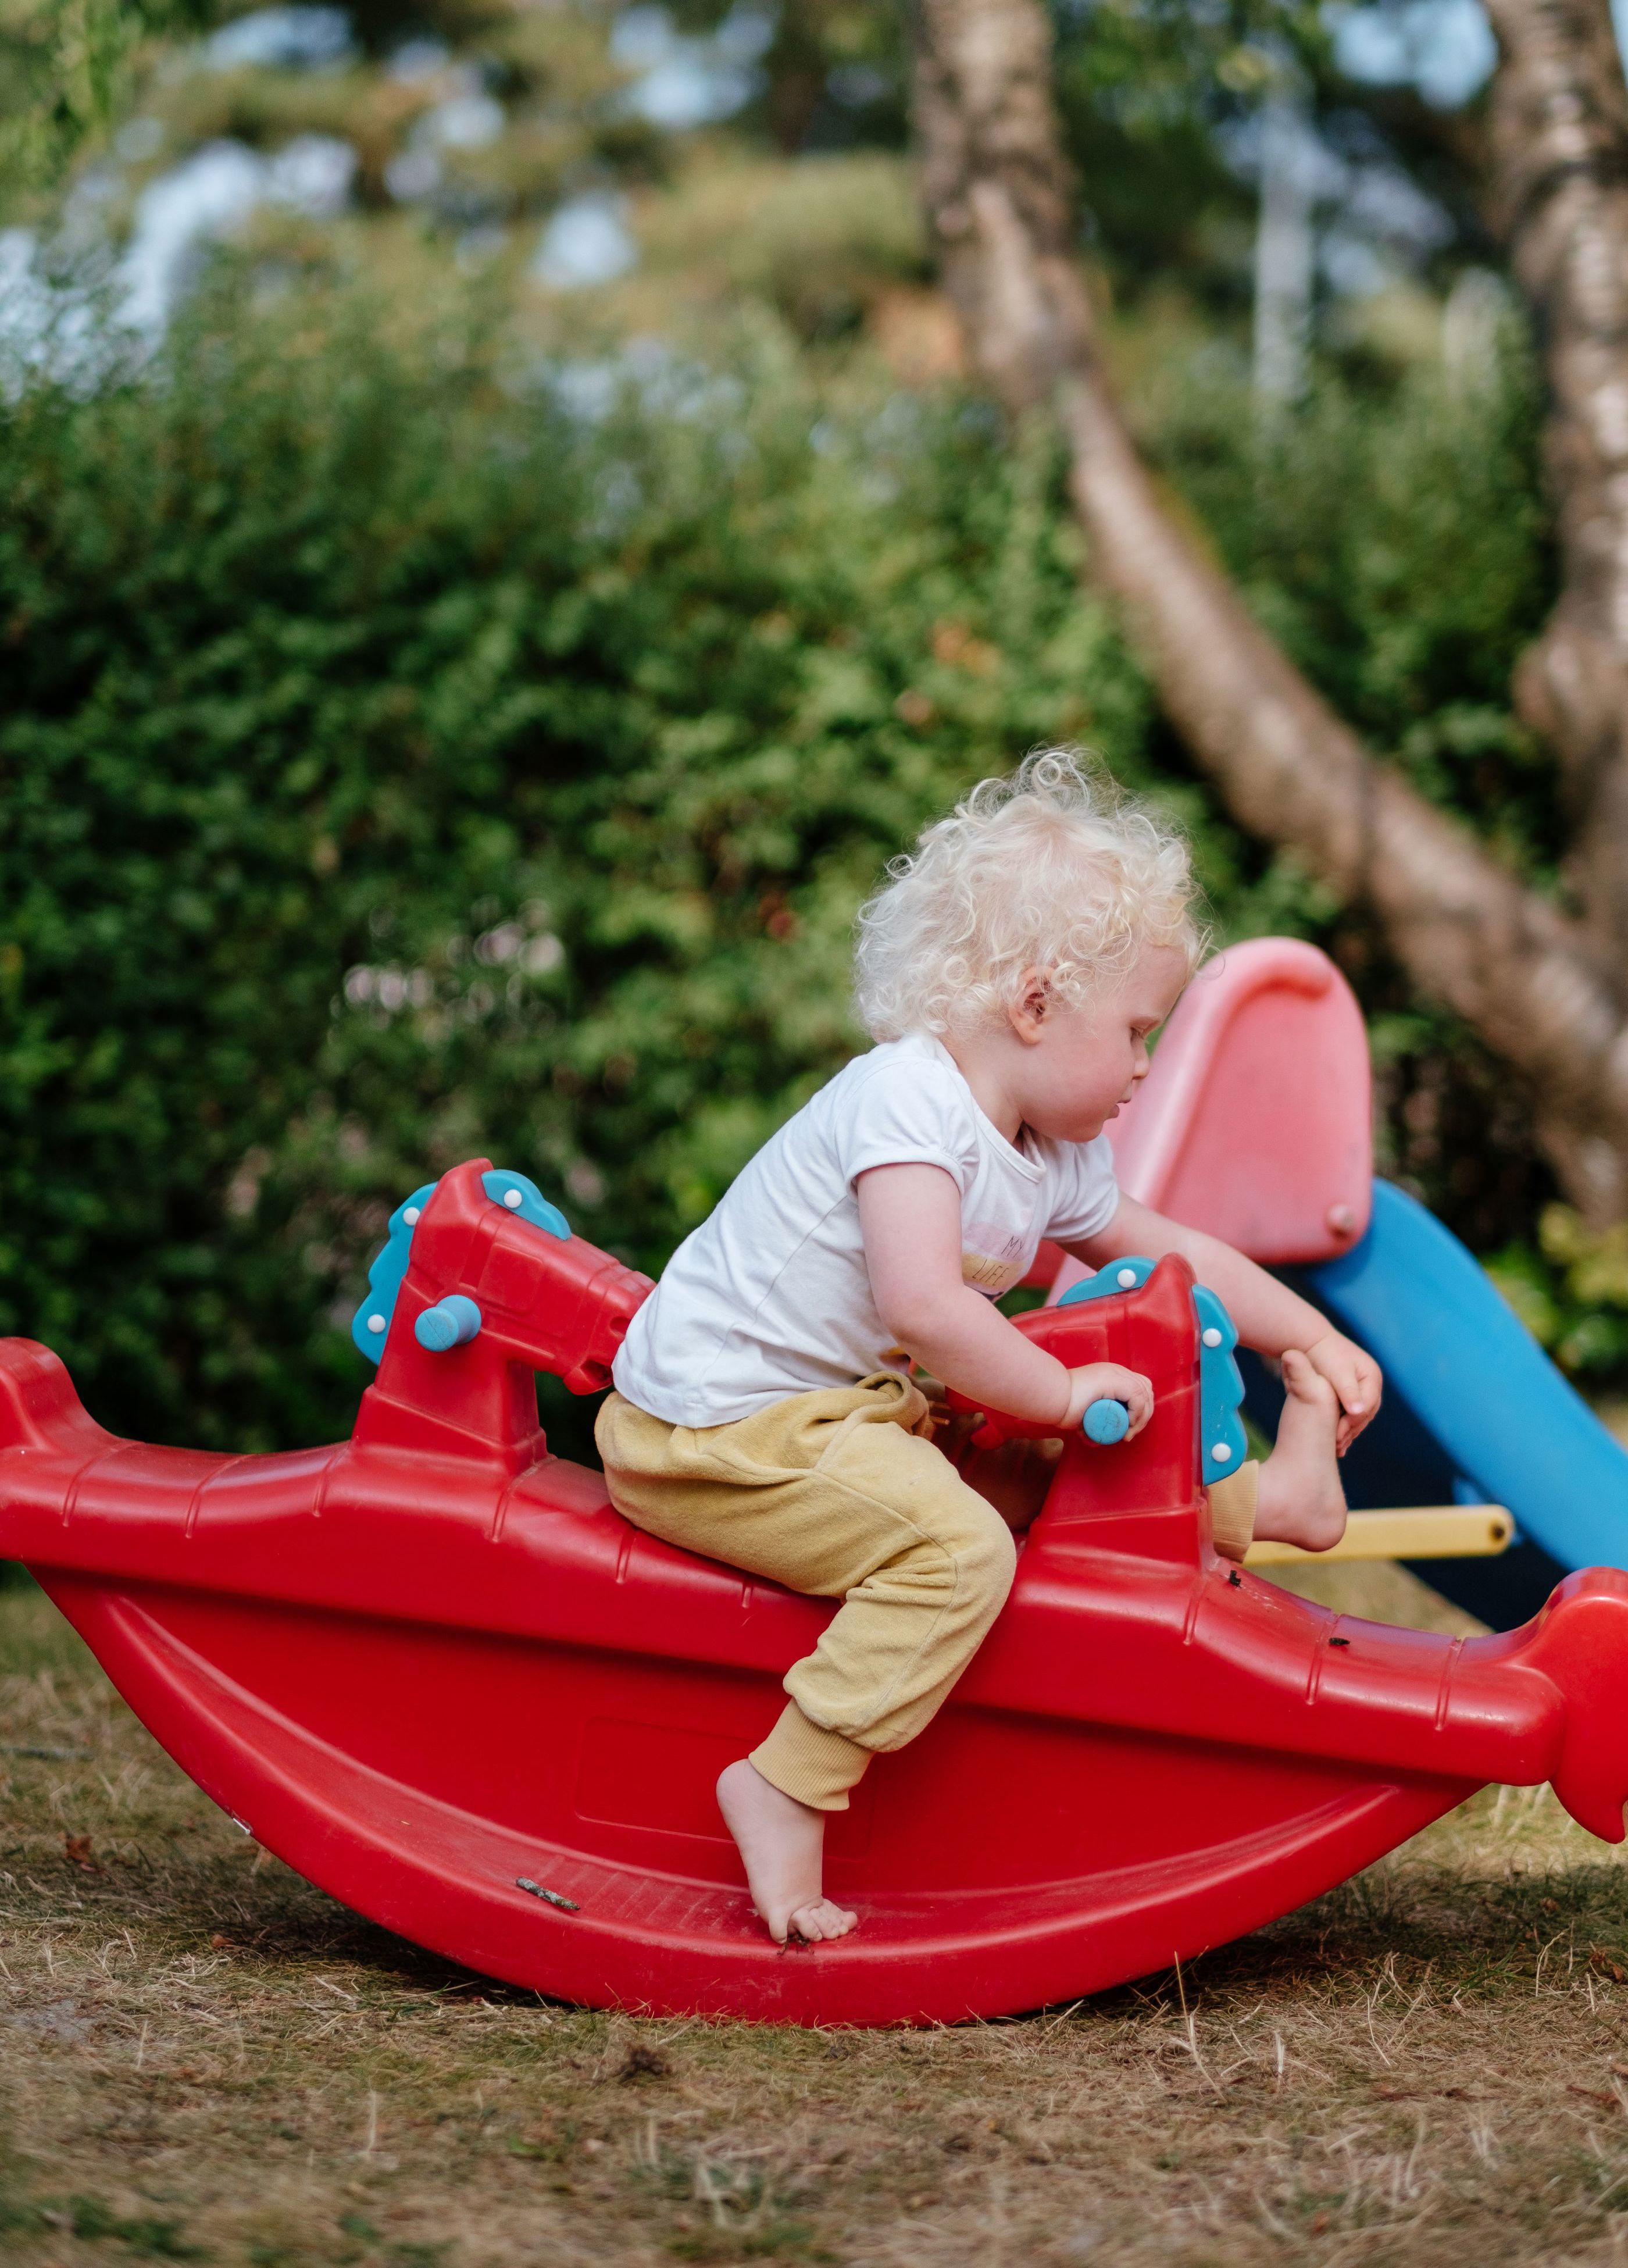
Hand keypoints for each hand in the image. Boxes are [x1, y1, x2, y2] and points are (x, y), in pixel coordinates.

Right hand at [1062, 1362, 1153, 1437]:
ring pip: (1145, 1394)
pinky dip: (1137, 1413)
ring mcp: (1116, 1374)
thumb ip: (1087, 1426)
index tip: (1128, 1429)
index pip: (1139, 1388)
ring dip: (1141, 1417)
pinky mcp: (1114, 1380)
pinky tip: (1127, 1423)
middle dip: (1144, 1416)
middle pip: (1146, 1391)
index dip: (1141, 1409)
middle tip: (1129, 1434)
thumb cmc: (1061, 1406)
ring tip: (1127, 1432)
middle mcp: (1116, 1371)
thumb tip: (1095, 1441)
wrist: (1051, 1397)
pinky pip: (1138, 1397)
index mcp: (1111, 1375)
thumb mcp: (1082, 1416)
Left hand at [1303, 1330, 1381, 1453]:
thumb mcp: (1336, 1373)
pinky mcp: (1350, 1392)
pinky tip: (1333, 1438)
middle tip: (1337, 1447)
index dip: (1352, 1423)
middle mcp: (1371, 1382)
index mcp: (1372, 1376)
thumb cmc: (1321, 1355)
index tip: (1336, 1436)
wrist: (1308, 1342)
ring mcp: (1362, 1387)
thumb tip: (1359, 1413)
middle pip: (1365, 1413)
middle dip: (1351, 1430)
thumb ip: (1347, 1391)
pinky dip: (1343, 1425)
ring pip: (1358, 1416)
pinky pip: (1350, 1413)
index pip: (1366, 1406)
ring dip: (1348, 1431)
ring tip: (1335, 1447)